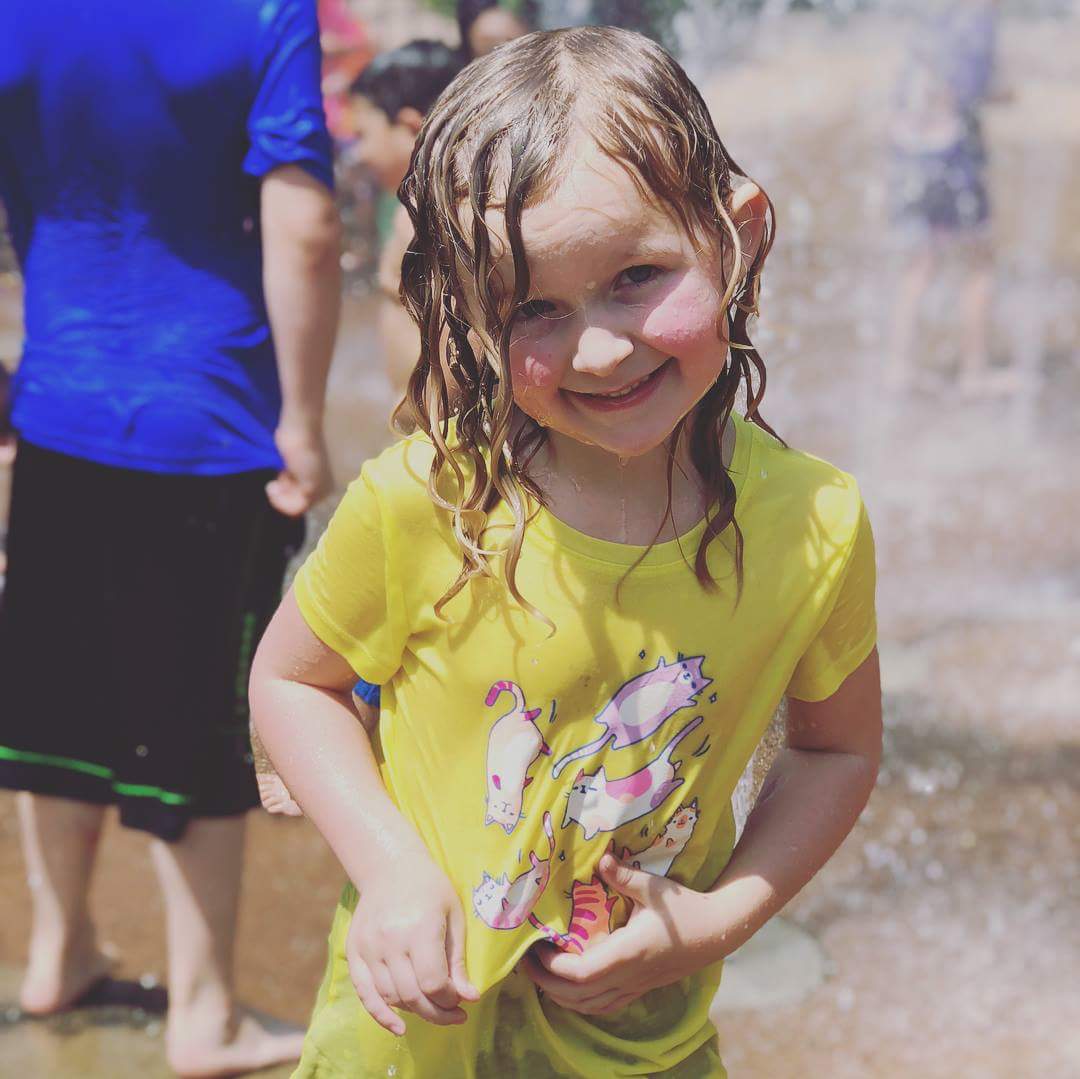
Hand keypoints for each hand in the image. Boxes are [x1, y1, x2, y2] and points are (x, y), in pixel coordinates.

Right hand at [266, 422, 331, 515]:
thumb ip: (292, 479)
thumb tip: (283, 493)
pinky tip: (273, 485)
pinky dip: (279, 500)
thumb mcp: (292, 464)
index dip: (283, 494)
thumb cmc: (293, 439)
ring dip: (278, 498)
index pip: (299, 503)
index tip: (278, 480)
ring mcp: (320, 489)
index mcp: (323, 484)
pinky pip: (295, 508)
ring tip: (274, 481)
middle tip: (276, 480)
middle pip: (296, 508)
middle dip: (281, 496)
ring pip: (295, 510)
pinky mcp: (312, 487)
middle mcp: (326, 489)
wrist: (300, 425)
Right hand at [346, 855, 479, 1035]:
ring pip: (391, 997)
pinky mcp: (354, 953)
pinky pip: (365, 994)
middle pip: (412, 996)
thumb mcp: (453, 916)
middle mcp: (390, 941)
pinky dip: (381, 1015)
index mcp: (419, 929)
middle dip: (437, 1012)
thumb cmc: (430, 889)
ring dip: (415, 1011)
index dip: (449, 1000)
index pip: (432, 983)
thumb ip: (458, 960)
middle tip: (455, 1015)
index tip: (462, 1001)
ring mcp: (369, 948)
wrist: (390, 867)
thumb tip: (470, 998)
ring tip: (433, 1008)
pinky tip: (399, 1027)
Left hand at [522, 853, 721, 1015]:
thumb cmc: (685, 907)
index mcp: (628, 953)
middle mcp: (629, 977)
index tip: (534, 948)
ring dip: (561, 996)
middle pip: (577, 995)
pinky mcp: (641, 989)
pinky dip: (582, 1002)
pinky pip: (604, 1005)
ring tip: (541, 975)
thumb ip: (625, 876)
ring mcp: (635, 987)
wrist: (717, 930)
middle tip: (525, 962)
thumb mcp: (655, 887)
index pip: (580, 972)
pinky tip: (571, 989)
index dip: (552, 966)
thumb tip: (602, 859)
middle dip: (546, 983)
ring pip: (590, 1006)